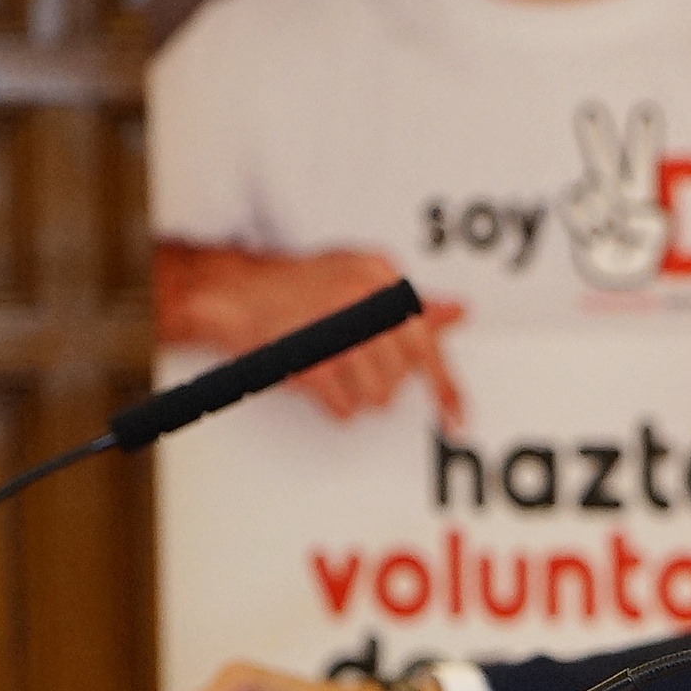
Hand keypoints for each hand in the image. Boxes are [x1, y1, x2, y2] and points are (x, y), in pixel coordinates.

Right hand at [152, 242, 467, 423]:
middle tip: (353, 365)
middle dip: (381, 381)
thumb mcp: (359, 280)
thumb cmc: (299, 289)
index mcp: (380, 273)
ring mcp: (335, 327)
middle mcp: (362, 295)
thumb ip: (408, 302)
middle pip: (402, 373)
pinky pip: (345, 407)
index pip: (427, 338)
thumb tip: (458, 314)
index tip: (458, 417)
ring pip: (379, 394)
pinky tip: (317, 381)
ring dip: (357, 394)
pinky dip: (333, 404)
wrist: (232, 291)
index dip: (445, 384)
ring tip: (334, 369)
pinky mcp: (310, 360)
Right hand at [561, 102, 673, 291]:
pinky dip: (584, 226)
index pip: (642, 157)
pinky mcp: (572, 215)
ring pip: (588, 192)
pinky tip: (595, 239)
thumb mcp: (657, 234)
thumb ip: (647, 221)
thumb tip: (619, 212)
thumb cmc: (643, 251)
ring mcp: (589, 199)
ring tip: (612, 232)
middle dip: (594, 133)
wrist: (617, 273)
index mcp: (639, 186)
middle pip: (601, 156)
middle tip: (589, 106)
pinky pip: (571, 211)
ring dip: (603, 216)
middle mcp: (612, 186)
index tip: (649, 108)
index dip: (645, 135)